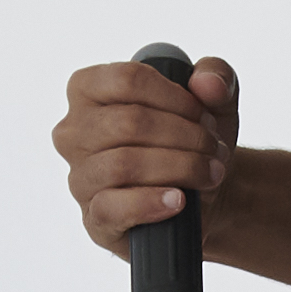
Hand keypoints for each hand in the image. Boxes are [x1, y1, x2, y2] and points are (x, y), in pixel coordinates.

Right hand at [52, 49, 241, 261]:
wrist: (205, 193)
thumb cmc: (193, 138)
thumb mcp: (213, 98)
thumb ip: (217, 74)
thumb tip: (207, 83)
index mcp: (88, 89)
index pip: (127, 80)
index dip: (175, 97)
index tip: (203, 114)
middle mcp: (73, 131)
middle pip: (129, 122)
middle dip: (185, 135)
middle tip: (213, 148)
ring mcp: (79, 176)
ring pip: (124, 163)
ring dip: (180, 167)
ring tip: (209, 173)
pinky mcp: (93, 217)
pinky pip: (113, 207)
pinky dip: (152, 203)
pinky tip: (178, 200)